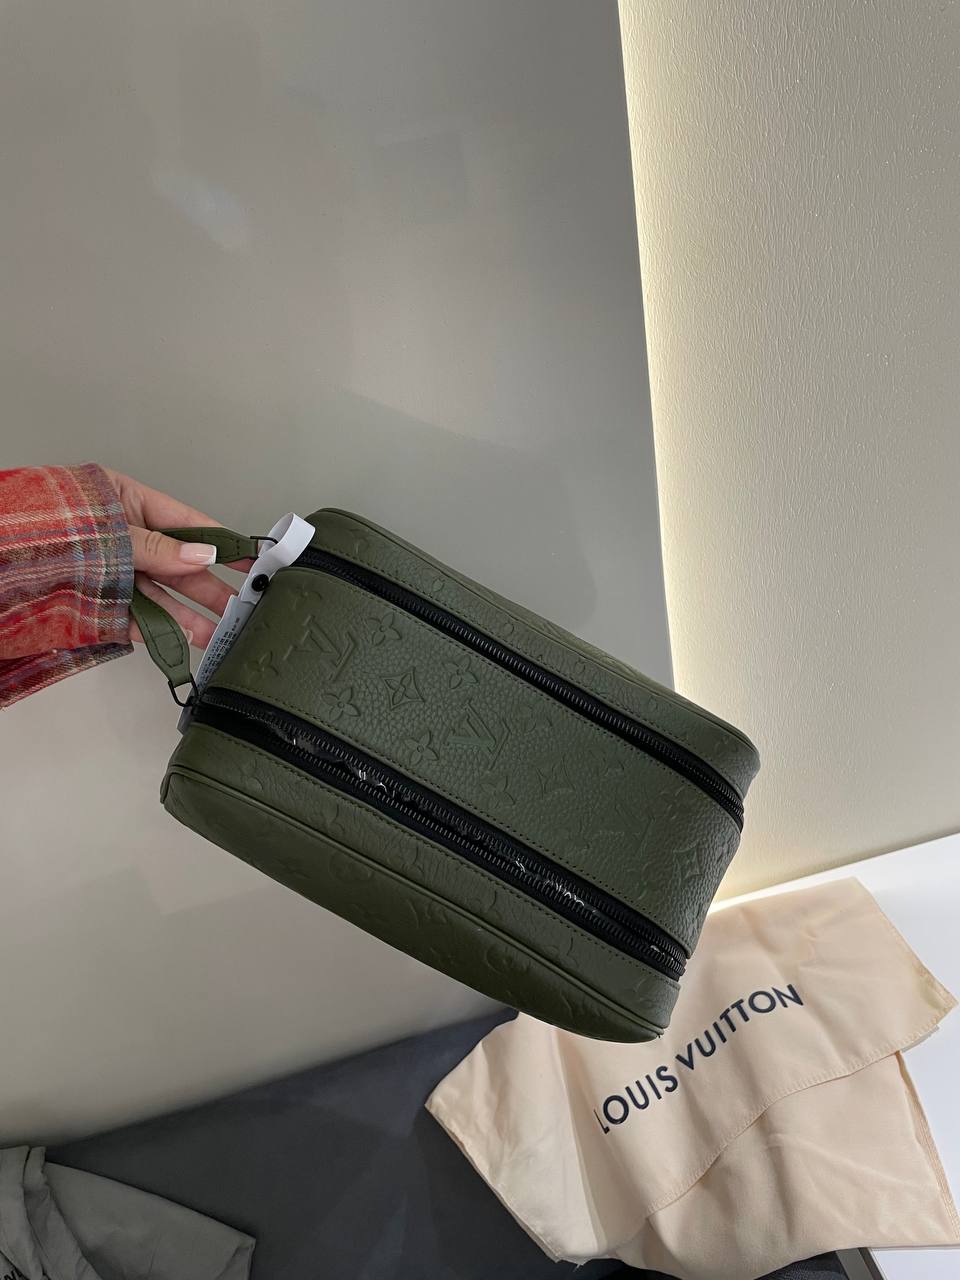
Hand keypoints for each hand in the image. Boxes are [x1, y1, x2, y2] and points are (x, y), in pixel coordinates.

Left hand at [105, 469, 252, 649]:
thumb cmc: (40, 522)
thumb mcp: (106, 527)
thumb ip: (154, 546)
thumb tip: (202, 556)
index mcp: (126, 504)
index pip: (187, 524)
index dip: (222, 543)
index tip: (253, 560)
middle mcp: (122, 539)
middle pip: (177, 567)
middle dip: (209, 589)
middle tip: (240, 607)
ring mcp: (107, 573)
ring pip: (157, 597)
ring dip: (187, 618)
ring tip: (216, 635)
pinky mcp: (91, 604)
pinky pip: (129, 618)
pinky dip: (154, 630)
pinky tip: (180, 640)